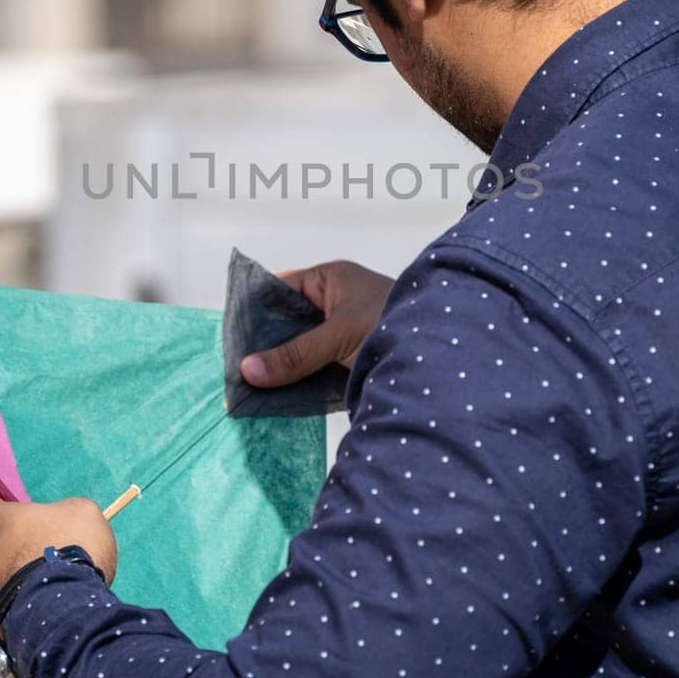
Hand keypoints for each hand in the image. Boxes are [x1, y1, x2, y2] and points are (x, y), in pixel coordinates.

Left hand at [0, 491, 117, 607]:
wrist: (69, 607)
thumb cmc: (71, 548)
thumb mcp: (80, 511)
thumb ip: (61, 511)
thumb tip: (61, 520)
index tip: (9, 507)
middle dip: (9, 546)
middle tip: (39, 548)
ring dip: (16, 578)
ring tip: (48, 582)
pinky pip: (7, 607)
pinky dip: (22, 604)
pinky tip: (48, 604)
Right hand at [240, 259, 393, 387]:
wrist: (449, 355)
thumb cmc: (396, 323)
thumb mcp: (340, 335)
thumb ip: (296, 353)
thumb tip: (248, 370)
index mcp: (329, 279)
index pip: (278, 289)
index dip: (253, 311)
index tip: (229, 338)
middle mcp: (333, 302)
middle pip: (287, 323)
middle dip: (264, 345)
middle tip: (234, 371)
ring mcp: (341, 333)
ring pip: (300, 349)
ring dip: (281, 367)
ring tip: (248, 390)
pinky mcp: (350, 361)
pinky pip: (315, 369)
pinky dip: (299, 382)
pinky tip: (277, 397)